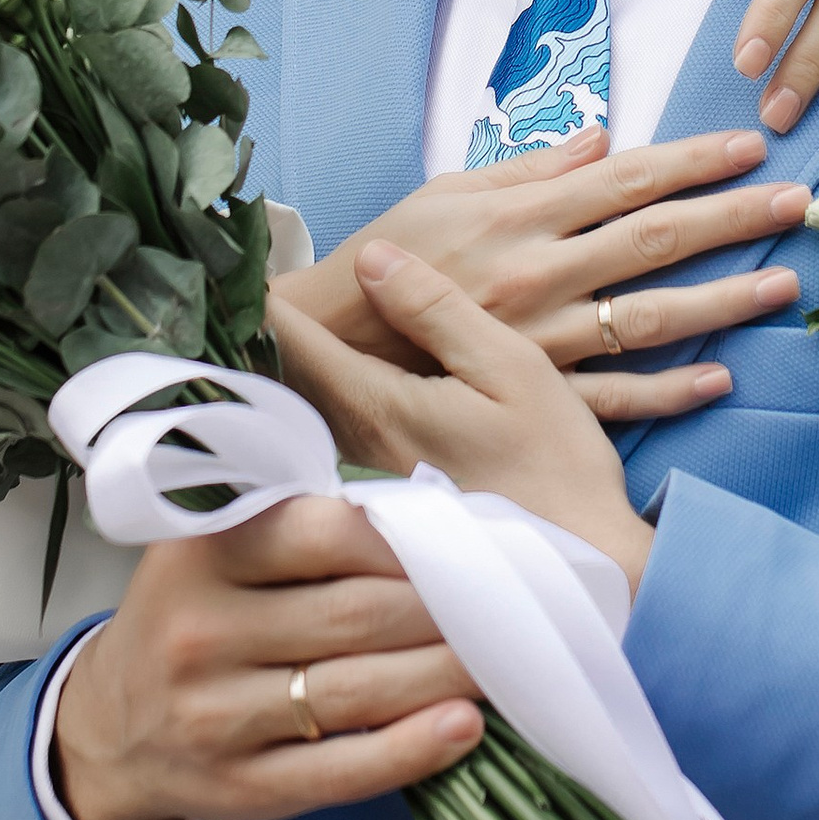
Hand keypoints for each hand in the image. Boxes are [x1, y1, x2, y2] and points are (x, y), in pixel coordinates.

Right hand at [50, 495, 481, 819]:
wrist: (110, 728)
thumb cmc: (194, 619)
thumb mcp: (218, 553)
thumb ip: (302, 532)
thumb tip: (434, 526)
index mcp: (199, 555)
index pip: (326, 533)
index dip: (408, 542)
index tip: (464, 547)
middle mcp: (199, 633)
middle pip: (356, 615)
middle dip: (445, 612)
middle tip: (506, 607)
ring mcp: (215, 717)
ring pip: (358, 692)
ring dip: (446, 676)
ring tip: (502, 661)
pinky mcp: (240, 788)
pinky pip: (343, 771)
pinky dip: (412, 750)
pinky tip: (463, 728)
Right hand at [270, 126, 806, 422]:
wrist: (327, 343)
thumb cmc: (389, 260)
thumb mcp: (449, 192)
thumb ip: (529, 169)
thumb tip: (600, 138)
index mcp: (521, 216)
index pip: (626, 179)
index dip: (694, 161)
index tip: (751, 146)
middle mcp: (541, 274)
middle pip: (657, 239)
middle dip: (733, 216)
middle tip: (797, 201)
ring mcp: (544, 339)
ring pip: (652, 317)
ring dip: (724, 301)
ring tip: (781, 284)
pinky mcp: (535, 394)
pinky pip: (615, 394)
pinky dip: (670, 391)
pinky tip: (721, 378)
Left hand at [276, 240, 655, 591]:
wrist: (580, 564)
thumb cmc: (555, 466)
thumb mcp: (508, 368)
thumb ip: (437, 310)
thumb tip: (372, 255)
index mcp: (377, 404)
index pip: (292, 337)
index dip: (262, 294)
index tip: (238, 260)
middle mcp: (355, 441)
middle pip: (285, 370)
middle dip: (267, 323)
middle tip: (243, 276)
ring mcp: (367, 469)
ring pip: (306, 398)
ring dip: (292, 355)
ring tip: (278, 312)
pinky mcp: (386, 485)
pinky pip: (331, 423)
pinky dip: (320, 387)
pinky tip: (333, 367)